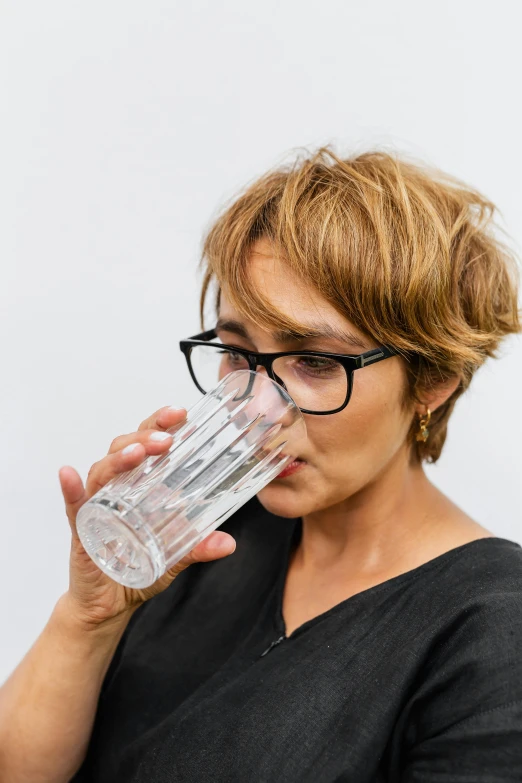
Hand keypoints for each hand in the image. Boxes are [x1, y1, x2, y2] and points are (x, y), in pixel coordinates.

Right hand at [58, 406, 235, 628]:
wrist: (109, 605)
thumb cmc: (136, 570)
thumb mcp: (174, 557)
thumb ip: (198, 547)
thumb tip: (228, 542)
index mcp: (138, 486)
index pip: (148, 444)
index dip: (160, 425)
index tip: (180, 414)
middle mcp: (116, 489)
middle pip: (124, 449)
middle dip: (145, 437)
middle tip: (167, 439)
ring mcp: (96, 506)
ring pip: (102, 471)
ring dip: (119, 458)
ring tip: (137, 453)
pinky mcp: (80, 529)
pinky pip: (73, 504)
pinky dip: (71, 489)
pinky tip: (69, 475)